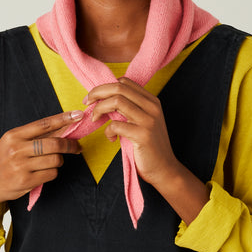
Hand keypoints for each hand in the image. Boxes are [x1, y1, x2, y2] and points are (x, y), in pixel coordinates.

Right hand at [0, 111, 81, 243]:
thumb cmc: (2, 159)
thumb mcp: (12, 142)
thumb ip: (34, 136)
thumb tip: (63, 127)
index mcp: (14, 135)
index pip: (44, 124)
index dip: (64, 119)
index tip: (78, 115)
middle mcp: (17, 149)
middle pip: (54, 143)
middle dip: (70, 145)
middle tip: (77, 146)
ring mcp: (21, 166)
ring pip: (55, 160)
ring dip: (59, 161)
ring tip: (53, 161)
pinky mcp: (25, 181)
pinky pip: (51, 174)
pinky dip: (52, 172)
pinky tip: (44, 172)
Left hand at [86, 78, 209, 224]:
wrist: (165, 169)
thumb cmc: (149, 146)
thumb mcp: (143, 121)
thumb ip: (130, 109)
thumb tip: (103, 99)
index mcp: (152, 101)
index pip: (124, 81)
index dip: (105, 87)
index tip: (93, 98)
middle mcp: (152, 106)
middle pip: (119, 87)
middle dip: (97, 92)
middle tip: (87, 103)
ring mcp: (149, 120)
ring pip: (116, 101)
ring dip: (99, 109)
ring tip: (95, 120)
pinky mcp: (143, 135)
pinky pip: (116, 125)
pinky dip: (107, 131)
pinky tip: (111, 139)